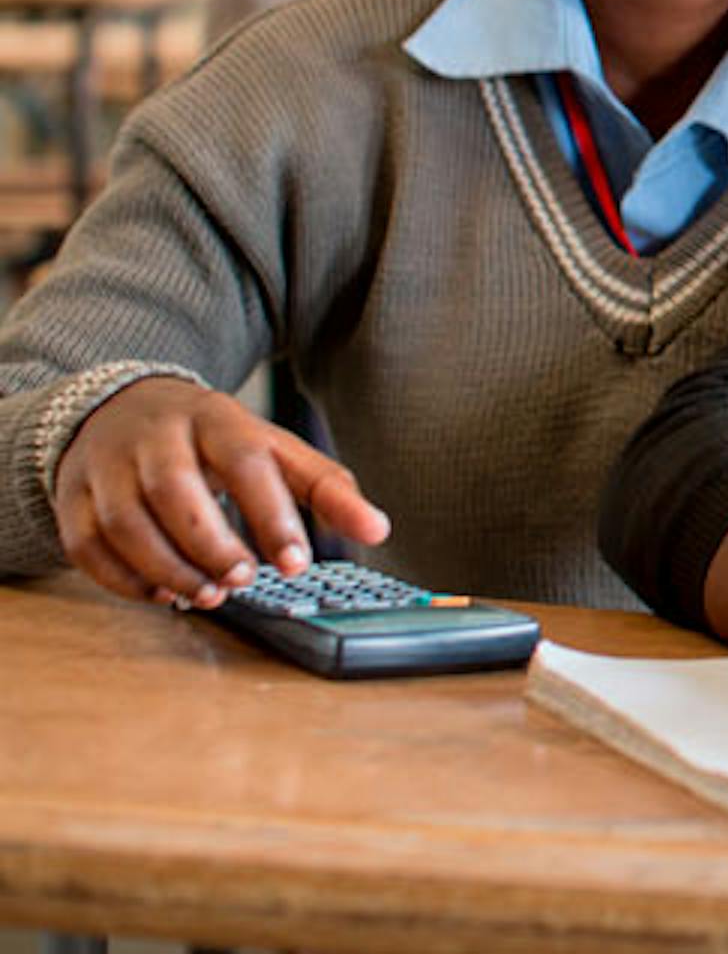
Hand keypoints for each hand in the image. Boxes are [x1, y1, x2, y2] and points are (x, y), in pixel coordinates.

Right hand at [52, 377, 389, 607]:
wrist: (122, 410)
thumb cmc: (213, 441)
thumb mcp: (274, 449)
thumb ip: (326, 487)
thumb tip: (378, 530)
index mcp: (216, 417)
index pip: (245, 461)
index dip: (271, 514)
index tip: (297, 562)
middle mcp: (155, 437)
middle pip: (176, 492)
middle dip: (214, 545)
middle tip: (246, 580)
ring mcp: (106, 466)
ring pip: (126, 524)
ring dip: (170, 570)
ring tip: (210, 595)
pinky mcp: (72, 498)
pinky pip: (88, 547)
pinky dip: (125, 580)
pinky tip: (164, 594)